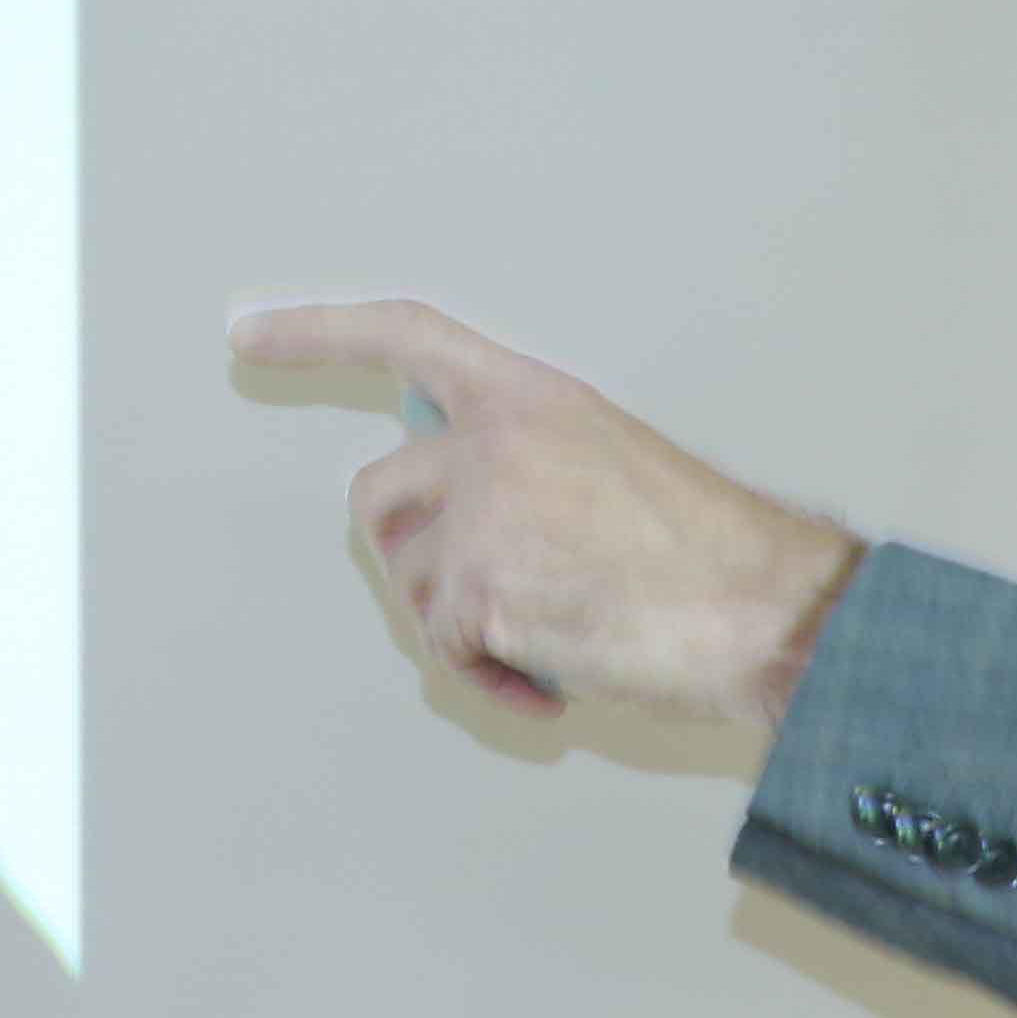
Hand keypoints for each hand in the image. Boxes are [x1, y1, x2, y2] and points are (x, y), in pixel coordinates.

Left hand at [225, 295, 862, 724]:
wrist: (767, 610)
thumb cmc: (717, 556)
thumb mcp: (616, 464)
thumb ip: (531, 466)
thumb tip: (463, 514)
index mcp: (534, 399)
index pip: (406, 337)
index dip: (318, 333)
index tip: (248, 334)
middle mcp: (494, 443)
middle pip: (379, 495)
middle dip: (409, 556)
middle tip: (474, 600)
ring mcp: (482, 515)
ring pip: (411, 583)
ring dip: (460, 627)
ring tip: (544, 644)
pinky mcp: (480, 591)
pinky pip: (449, 651)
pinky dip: (494, 681)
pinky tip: (552, 684)